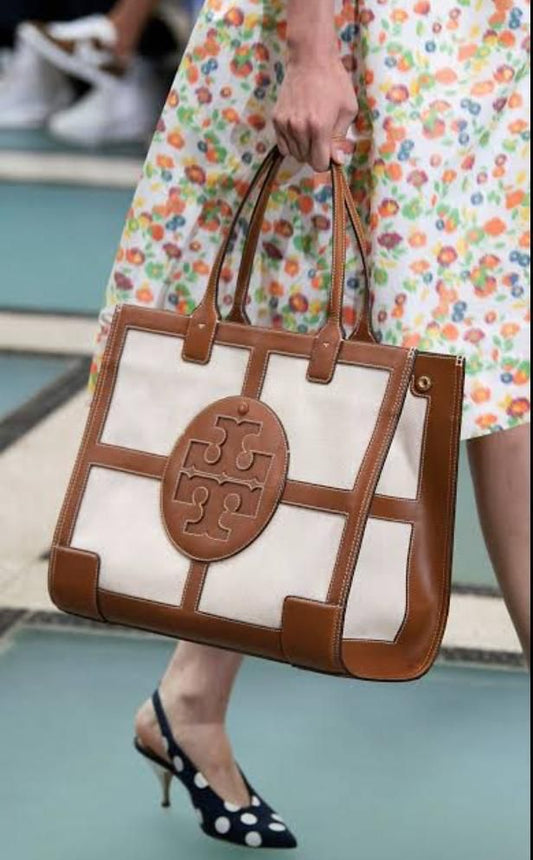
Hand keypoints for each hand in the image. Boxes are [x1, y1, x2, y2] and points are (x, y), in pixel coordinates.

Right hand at [273, 56, 357, 171]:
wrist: (310, 59)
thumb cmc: (335, 82)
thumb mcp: (348, 110)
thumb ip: (340, 138)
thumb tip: (336, 161)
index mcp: (319, 128)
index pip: (319, 164)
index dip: (327, 163)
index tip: (330, 154)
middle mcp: (299, 129)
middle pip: (306, 160)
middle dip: (316, 154)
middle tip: (322, 138)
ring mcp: (285, 124)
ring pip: (294, 154)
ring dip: (304, 149)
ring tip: (311, 131)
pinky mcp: (276, 119)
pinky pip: (283, 145)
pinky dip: (292, 144)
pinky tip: (299, 130)